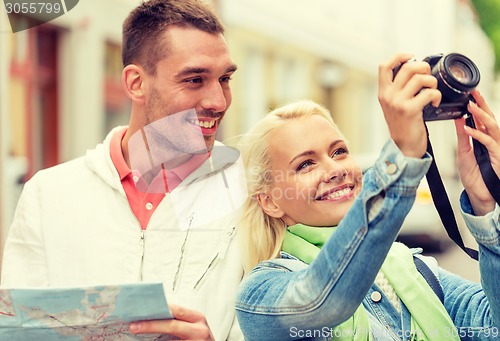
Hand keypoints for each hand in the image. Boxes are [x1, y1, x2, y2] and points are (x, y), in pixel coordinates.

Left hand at [129, 304, 214, 340]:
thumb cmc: (200, 339)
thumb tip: (152, 316)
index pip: (176, 310)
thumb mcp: (193, 326)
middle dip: (151, 325)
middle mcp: (199, 330)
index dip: (158, 309)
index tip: (141, 310)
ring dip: (152, 339)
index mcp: (198, 318)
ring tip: (138, 335)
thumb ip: (178, 321)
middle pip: (172, 325)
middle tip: (134, 326)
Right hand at [378, 53, 441, 157]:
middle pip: (407, 68)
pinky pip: (429, 93)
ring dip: (432, 83)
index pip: (384, 66)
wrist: (404, 146)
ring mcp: (398, 103)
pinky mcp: (410, 110)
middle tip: (428, 77)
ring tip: (432, 92)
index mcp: (383, 92)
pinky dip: (436, 96)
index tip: (411, 57)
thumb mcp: (394, 105)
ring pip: (421, 78)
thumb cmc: (403, 125)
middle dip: (424, 68)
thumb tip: (414, 68)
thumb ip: (398, 89)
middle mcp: (388, 96)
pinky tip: (434, 104)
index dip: (399, 56)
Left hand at [454, 90, 499, 214]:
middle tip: (473, 93)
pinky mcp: (498, 156)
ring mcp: (497, 147)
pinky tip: (467, 128)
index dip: (478, 106)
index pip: (483, 118)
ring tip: (470, 106)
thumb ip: (463, 135)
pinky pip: (489, 142)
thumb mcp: (464, 151)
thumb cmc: (474, 175)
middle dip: (482, 105)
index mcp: (486, 138)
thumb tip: (459, 119)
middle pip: (490, 118)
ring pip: (492, 127)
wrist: (479, 193)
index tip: (470, 94)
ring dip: (481, 116)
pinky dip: (477, 134)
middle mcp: (493, 140)